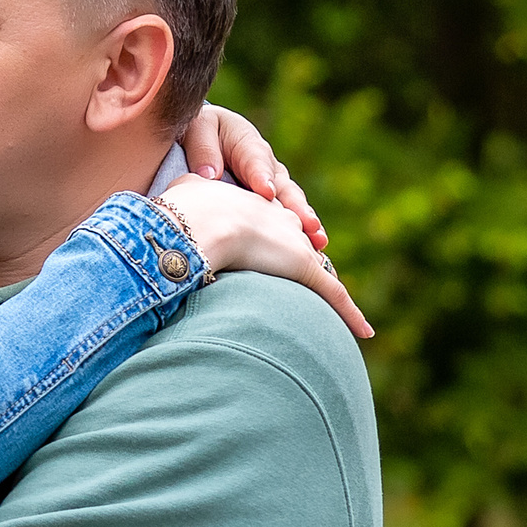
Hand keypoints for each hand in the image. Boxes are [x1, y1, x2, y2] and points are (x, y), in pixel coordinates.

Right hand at [157, 173, 372, 338]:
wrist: (201, 220)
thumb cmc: (183, 209)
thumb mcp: (180, 194)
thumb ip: (180, 197)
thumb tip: (161, 209)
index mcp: (252, 203)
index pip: (271, 220)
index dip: (273, 234)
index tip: (271, 244)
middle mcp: (280, 220)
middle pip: (299, 242)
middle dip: (303, 257)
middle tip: (303, 273)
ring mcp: (294, 246)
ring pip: (320, 271)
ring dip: (328, 292)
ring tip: (338, 313)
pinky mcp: (305, 269)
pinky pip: (334, 295)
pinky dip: (351, 315)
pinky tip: (366, 333)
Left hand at [181, 103, 327, 251]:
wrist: (201, 140)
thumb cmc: (197, 133)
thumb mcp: (196, 130)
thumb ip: (203, 148)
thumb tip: (211, 174)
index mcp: (246, 143)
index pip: (255, 159)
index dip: (261, 176)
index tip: (266, 192)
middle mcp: (266, 166)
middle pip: (283, 187)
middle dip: (296, 207)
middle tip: (307, 224)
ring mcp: (271, 186)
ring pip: (291, 205)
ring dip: (305, 224)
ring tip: (318, 242)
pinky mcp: (269, 206)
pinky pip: (285, 220)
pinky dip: (297, 237)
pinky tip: (310, 254)